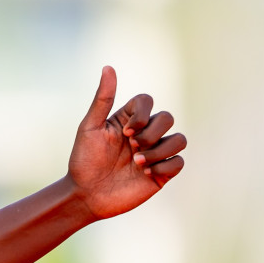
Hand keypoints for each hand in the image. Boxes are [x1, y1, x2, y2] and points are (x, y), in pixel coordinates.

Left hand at [67, 66, 185, 220]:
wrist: (86, 195)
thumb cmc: (84, 160)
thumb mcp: (89, 128)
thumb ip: (102, 99)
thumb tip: (108, 67)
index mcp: (127, 120)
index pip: (147, 101)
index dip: (142, 113)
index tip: (125, 131)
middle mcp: (144, 134)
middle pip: (168, 118)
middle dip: (151, 133)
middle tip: (131, 149)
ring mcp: (154, 153)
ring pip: (179, 139)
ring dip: (159, 151)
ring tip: (137, 164)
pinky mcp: (162, 173)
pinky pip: (179, 162)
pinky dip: (165, 166)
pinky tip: (146, 175)